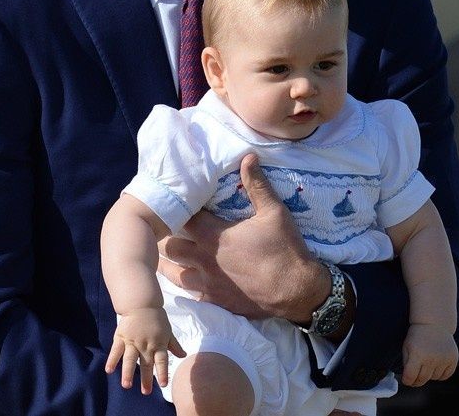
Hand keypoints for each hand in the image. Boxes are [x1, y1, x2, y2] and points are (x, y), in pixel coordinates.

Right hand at [105, 307, 184, 393]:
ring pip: (130, 359)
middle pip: (146, 363)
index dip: (162, 372)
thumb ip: (174, 345)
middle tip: (146, 391)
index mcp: (158, 343)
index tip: (163, 384)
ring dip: (128, 372)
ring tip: (126, 385)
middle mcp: (145, 345)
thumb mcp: (168, 331)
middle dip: (146, 378)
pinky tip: (109, 370)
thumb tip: (184, 356)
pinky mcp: (121, 337)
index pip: (161, 360)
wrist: (141, 303)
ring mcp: (132, 341)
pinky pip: (116, 350)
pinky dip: (112, 360)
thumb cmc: (156, 318)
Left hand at [157, 153, 326, 322]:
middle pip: (170, 246)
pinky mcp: (216, 301)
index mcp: (214, 236)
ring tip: (161, 253)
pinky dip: (183, 284)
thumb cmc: (284, 249)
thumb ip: (257, 184)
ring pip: (173, 273)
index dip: (175, 210)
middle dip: (165, 236)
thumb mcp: (274, 211)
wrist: (297, 292)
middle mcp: (204, 260)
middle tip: (163, 228)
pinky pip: (189, 294)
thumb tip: (248, 156)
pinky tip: (183, 279)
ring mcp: (208, 283)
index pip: (182, 219)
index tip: (172, 202)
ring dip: (167, 262)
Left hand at [401, 323, 458, 386]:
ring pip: (433, 378)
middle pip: (422, 380)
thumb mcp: (407, 346)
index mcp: (417, 354)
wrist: (434, 323)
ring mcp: (443, 360)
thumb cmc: (418, 335)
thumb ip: (406, 363)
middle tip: (414, 379)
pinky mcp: (452, 360)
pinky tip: (435, 365)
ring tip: (426, 363)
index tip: (406, 380)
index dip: (406, 381)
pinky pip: (445, 376)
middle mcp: (430, 359)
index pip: (410, 377)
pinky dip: (439, 374)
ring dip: (428, 375)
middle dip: (416, 381)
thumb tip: (408, 380)